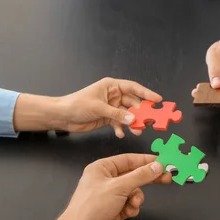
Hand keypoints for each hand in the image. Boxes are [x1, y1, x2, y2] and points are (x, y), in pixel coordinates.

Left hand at [13, 78, 161, 137]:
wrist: (62, 116)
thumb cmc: (76, 104)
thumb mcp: (99, 108)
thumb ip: (117, 114)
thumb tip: (133, 119)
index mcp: (111, 86)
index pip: (133, 88)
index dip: (146, 93)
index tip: (158, 100)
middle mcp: (113, 96)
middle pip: (133, 103)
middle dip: (141, 112)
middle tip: (150, 120)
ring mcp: (111, 107)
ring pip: (128, 114)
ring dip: (132, 123)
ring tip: (137, 130)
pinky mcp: (107, 118)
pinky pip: (120, 123)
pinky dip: (121, 128)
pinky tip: (120, 133)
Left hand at [34, 154, 171, 219]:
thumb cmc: (92, 207)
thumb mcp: (119, 187)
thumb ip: (140, 176)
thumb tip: (157, 166)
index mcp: (102, 168)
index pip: (129, 160)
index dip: (147, 161)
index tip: (164, 161)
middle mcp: (106, 180)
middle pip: (134, 175)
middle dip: (148, 178)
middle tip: (167, 178)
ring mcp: (111, 195)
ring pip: (134, 191)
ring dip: (137, 198)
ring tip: (133, 204)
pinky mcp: (114, 209)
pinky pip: (130, 204)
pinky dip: (132, 208)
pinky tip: (128, 212)